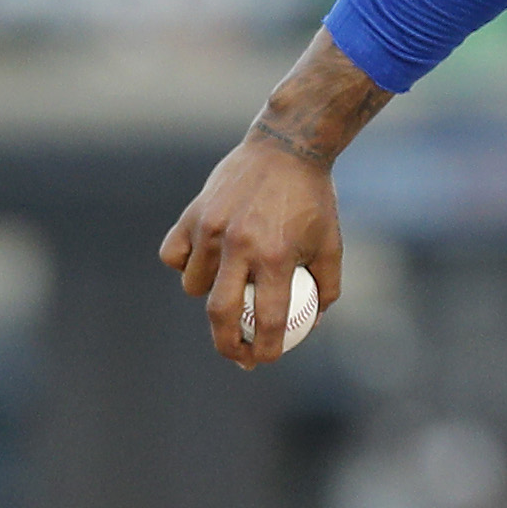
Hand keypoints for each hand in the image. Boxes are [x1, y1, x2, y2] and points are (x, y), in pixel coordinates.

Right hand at [159, 29, 389, 366]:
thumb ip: (325, 285)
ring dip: (209, 295)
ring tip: (230, 285)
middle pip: (219, 314)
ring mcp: (212, 229)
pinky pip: (175, 256)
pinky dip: (186, 265)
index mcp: (278, 256)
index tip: (264, 360)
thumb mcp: (331, 242)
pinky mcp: (193, 214)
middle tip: (236, 355)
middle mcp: (241, 246)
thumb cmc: (312, 198)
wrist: (287, 147)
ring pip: (195, 285)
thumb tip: (312, 322)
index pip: (265, 319)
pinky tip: (206, 261)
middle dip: (226, 345)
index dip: (264, 348)